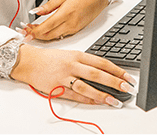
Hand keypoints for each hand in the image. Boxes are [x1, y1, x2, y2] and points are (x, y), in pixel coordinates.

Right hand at [10, 45, 135, 107]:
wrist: (29, 61)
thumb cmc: (50, 58)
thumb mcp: (70, 54)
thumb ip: (85, 63)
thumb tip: (104, 72)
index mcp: (77, 55)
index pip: (101, 62)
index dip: (116, 70)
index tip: (127, 77)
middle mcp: (72, 65)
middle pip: (97, 74)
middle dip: (114, 82)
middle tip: (126, 88)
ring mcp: (65, 77)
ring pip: (87, 86)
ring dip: (102, 94)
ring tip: (114, 101)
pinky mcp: (57, 88)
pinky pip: (75, 95)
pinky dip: (87, 100)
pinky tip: (97, 103)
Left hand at [23, 0, 108, 40]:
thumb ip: (49, 5)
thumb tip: (36, 11)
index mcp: (66, 12)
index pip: (47, 26)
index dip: (35, 31)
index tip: (25, 32)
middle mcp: (70, 23)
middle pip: (49, 35)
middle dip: (35, 35)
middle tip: (25, 32)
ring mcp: (74, 28)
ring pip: (54, 37)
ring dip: (42, 35)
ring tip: (33, 30)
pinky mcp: (76, 30)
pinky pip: (60, 35)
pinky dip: (50, 35)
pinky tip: (45, 31)